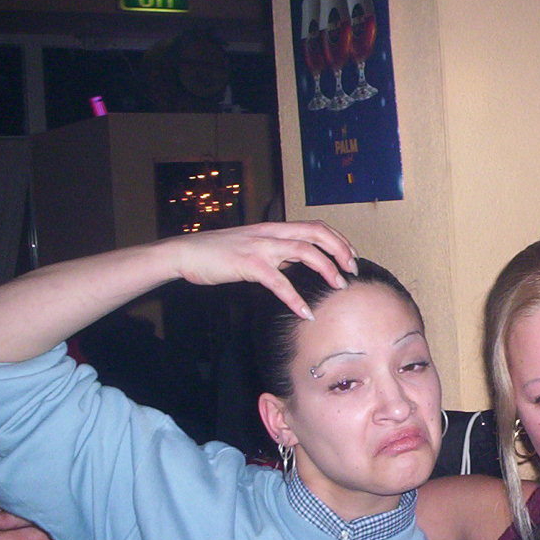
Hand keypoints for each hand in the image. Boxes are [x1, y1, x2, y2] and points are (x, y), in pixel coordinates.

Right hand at [165, 221, 358, 319]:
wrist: (186, 253)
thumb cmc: (219, 252)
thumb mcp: (254, 246)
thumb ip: (276, 252)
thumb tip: (298, 264)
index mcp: (274, 228)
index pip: (315, 226)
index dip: (338, 239)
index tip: (350, 256)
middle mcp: (271, 233)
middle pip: (317, 233)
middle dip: (340, 250)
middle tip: (352, 270)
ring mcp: (261, 247)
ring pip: (305, 252)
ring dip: (327, 269)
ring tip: (339, 287)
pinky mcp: (248, 265)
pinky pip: (279, 282)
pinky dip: (295, 298)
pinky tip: (306, 313)